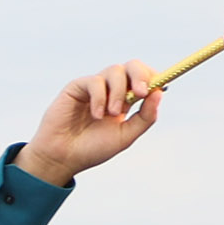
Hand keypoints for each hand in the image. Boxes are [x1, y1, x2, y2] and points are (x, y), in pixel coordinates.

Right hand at [21, 63, 162, 186]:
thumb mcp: (125, 136)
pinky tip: (96, 115)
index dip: (154, 78)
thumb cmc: (92, 149)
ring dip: (118, 92)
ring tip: (112, 114)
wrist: (63, 158)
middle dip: (140, 75)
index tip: (160, 86)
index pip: (145, 79)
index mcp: (126, 100)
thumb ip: (144, 117)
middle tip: (141, 92)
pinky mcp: (78, 86)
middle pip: (132, 66)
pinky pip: (95, 81)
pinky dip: (100, 97)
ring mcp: (95, 87)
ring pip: (115, 71)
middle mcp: (112, 90)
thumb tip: (160, 92)